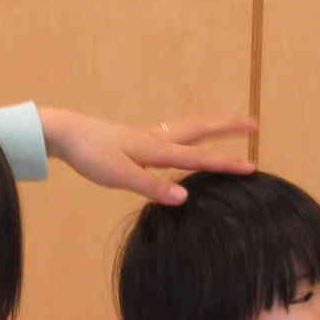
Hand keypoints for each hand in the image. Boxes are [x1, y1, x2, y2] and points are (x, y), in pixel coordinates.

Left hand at [38, 107, 255, 203]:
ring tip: (230, 126)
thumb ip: (151, 186)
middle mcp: (157, 139)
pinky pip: (173, 134)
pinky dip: (190, 134)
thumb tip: (184, 196)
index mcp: (156, 149)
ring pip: (188, 128)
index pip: (199, 157)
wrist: (64, 133)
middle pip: (201, 128)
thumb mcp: (119, 176)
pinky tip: (186, 143)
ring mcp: (147, 137)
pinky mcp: (136, 139)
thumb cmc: (90, 154)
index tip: (252, 167)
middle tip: (255, 123)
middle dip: (229, 126)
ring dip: (212, 126)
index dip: (226, 163)